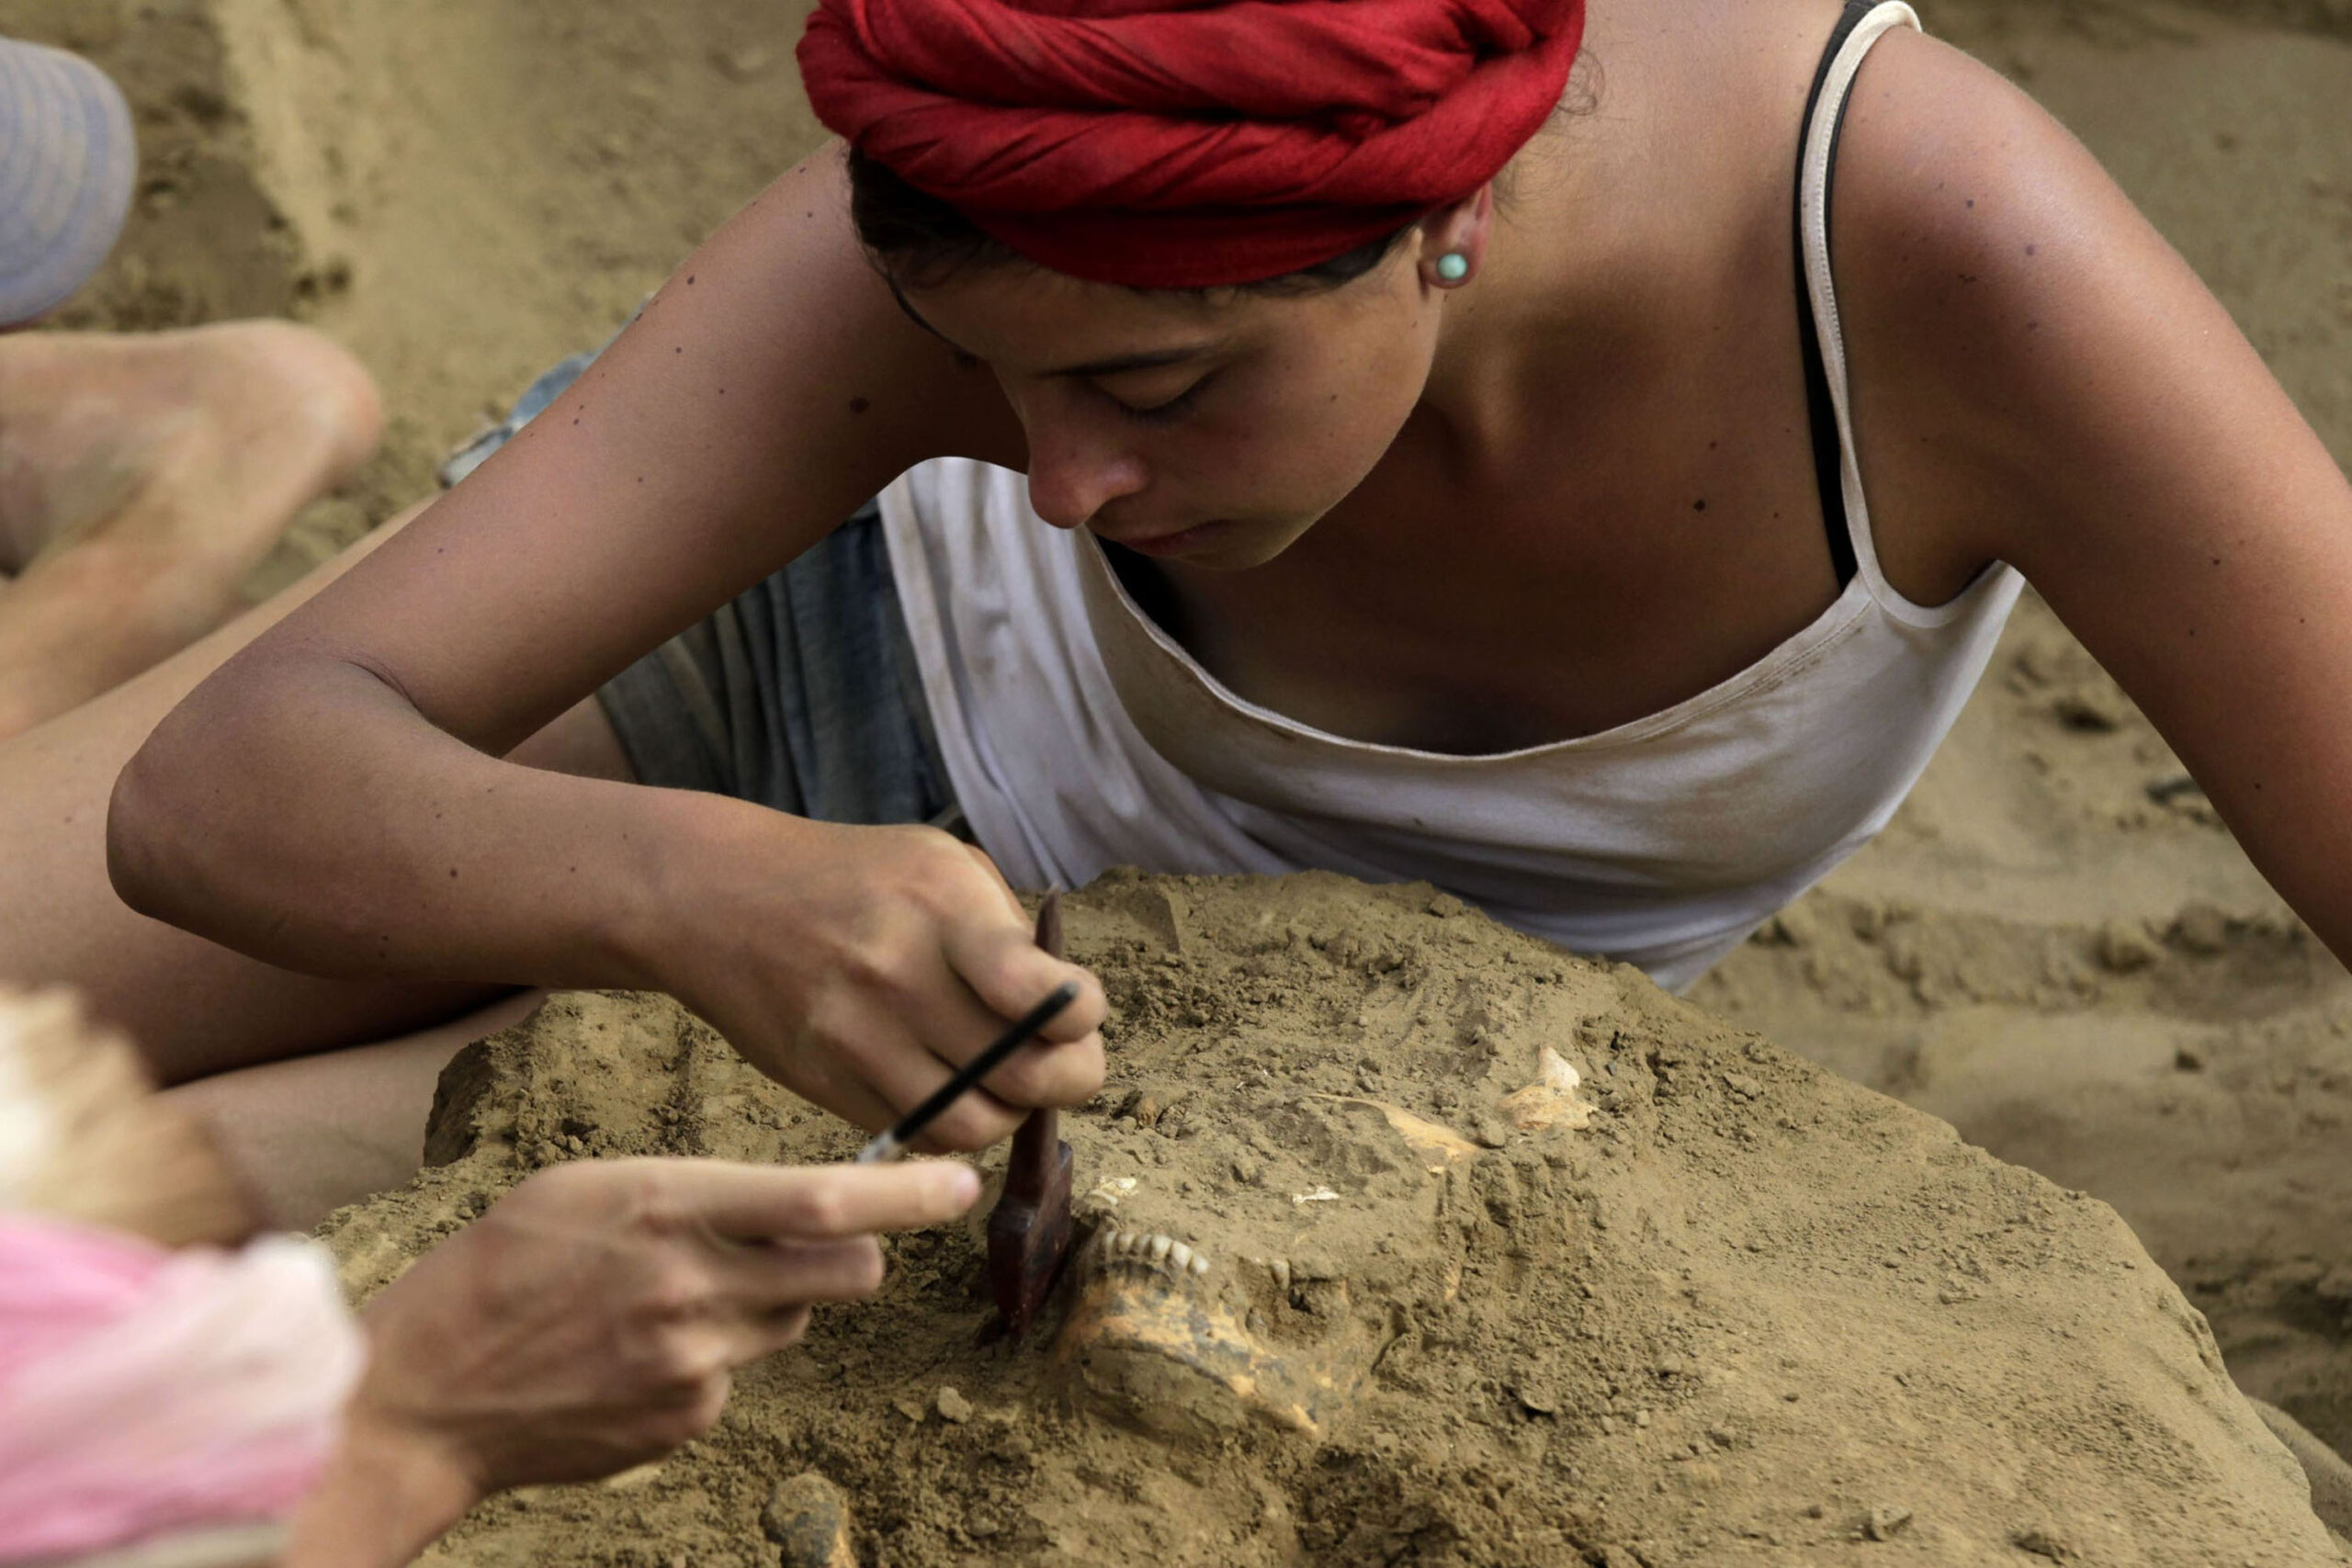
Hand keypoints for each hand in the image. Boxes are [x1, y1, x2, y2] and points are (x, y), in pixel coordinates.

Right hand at [323, 1157, 977, 1515]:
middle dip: (855, 1252)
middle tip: (815, 1242)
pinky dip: (712, 1357)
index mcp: (668, 1209)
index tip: (962, 1181)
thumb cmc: (501, 1266)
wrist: (423, 1394)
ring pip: (793, 1320)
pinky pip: (739, 1374)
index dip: (907, 1195)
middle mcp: (693, 1287)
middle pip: (845, 1272)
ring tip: (672, 1297)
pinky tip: (636, 1352)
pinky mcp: (686, 1420)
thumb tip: (790, 1203)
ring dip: (766, 1302)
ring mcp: (693, 1364)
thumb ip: (694, 1192)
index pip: (822, 1203)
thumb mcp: (588, 1187)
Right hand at [655, 812, 1106, 1148]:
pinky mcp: (824, 1082)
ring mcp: (856, 1037)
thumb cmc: (852, 876)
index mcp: (941, 908)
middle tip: (1065, 1063)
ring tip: (1006, 1079)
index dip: (1083, 1017)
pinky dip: (953, 1123)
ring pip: (975, 1125)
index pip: (1042, 994)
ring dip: (1010, 1112)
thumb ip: (1007, 931)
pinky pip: (919, 1133)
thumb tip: (1066, 1009)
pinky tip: (954, 1087)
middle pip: (1025, 1076)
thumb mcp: (939, 863)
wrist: (717, 899)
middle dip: (1068, 1078)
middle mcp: (898, 975)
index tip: (1079, 1013)